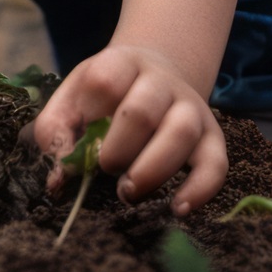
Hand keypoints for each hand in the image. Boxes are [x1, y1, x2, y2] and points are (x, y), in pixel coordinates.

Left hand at [33, 43, 228, 215]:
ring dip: (152, 170)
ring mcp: (191, 107)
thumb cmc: (105, 97)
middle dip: (117, 150)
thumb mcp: (74, 98)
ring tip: (129, 192)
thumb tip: (57, 180)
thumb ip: (55, 132)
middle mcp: (161, 81)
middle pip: (141, 111)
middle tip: (105, 169)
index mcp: (122, 63)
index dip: (86, 117)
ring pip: (181, 133)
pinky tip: (178, 208)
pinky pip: (216, 163)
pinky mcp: (213, 137)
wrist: (155, 76)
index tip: (79, 141)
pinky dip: (200, 190)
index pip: (104, 81)